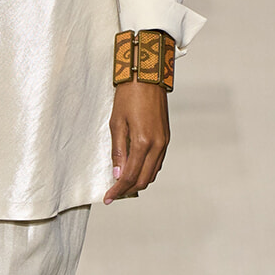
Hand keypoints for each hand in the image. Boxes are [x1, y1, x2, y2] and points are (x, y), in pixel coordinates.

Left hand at [104, 79, 169, 204]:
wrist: (148, 77)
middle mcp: (157, 145)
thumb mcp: (116, 123)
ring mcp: (164, 142)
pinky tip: (135, 169)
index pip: (130, 176)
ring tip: (122, 183)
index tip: (108, 198)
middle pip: (143, 179)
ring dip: (138, 181)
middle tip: (114, 192)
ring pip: (152, 173)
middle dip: (128, 189)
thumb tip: (118, 174)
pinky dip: (146, 171)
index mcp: (143, 142)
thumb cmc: (129, 96)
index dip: (118, 190)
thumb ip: (118, 151)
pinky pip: (158, 162)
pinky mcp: (166, 138)